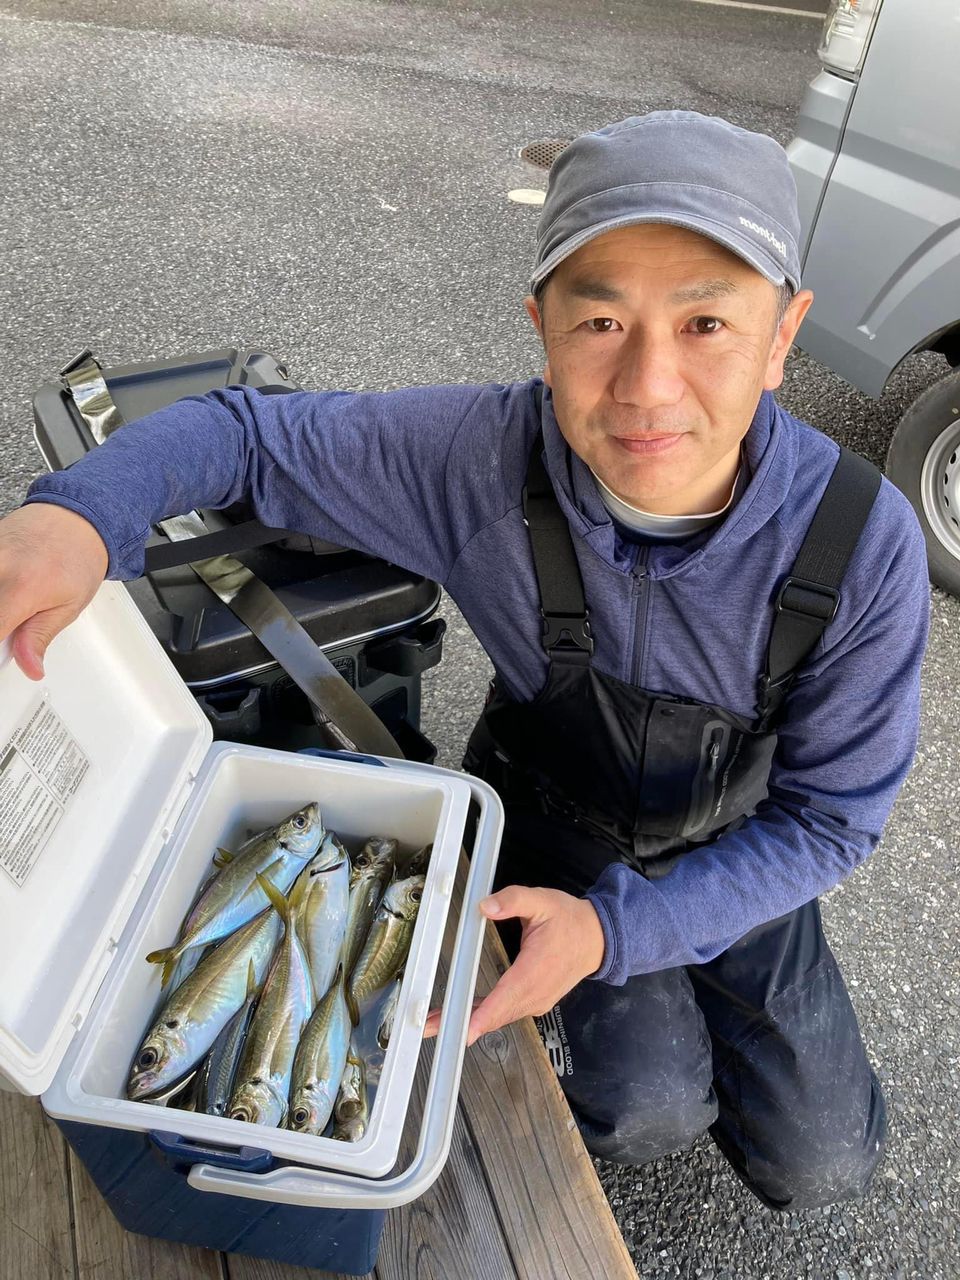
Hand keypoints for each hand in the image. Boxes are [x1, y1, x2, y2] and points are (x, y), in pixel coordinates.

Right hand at [0, 504, 108, 678]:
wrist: (77, 519)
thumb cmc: (78, 559)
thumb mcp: (69, 606)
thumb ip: (40, 637)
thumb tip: (30, 668)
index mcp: (23, 588)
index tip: (3, 651)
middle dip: (1, 624)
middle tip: (12, 627)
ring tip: (11, 607)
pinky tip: (7, 592)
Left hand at [422, 885, 605, 1045]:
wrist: (598, 938)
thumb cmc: (569, 919)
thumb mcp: (542, 900)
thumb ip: (513, 900)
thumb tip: (485, 906)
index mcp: (538, 968)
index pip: (508, 995)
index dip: (485, 1014)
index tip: (465, 1028)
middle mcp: (537, 992)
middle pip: (497, 1013)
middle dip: (463, 1022)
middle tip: (428, 1026)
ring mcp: (537, 1001)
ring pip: (499, 1017)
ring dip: (468, 1022)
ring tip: (434, 1024)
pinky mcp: (534, 1002)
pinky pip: (505, 1013)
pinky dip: (481, 1017)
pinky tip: (460, 1018)